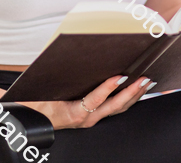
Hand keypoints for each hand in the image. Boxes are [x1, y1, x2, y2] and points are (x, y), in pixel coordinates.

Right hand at [20, 75, 153, 129]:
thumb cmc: (37, 106)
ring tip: (147, 82)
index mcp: (75, 113)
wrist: (33, 122)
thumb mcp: (43, 91)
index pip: (95, 100)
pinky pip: (115, 109)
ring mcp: (92, 119)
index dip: (108, 88)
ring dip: (134, 95)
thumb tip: (60, 58)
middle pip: (115, 106)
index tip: (120, 77)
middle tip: (144, 78)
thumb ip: (53, 77)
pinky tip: (137, 90)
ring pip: (119, 109)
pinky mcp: (95, 117)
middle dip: (132, 92)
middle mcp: (87, 118)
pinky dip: (128, 99)